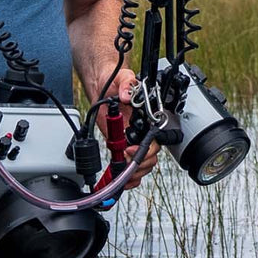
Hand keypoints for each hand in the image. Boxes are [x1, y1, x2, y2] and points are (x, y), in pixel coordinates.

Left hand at [97, 67, 158, 189]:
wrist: (101, 85)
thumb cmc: (115, 80)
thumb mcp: (122, 77)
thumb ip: (127, 83)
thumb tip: (127, 94)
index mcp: (147, 119)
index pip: (155, 139)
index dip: (146, 149)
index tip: (130, 149)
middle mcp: (142, 132)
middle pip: (151, 156)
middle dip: (139, 163)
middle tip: (125, 160)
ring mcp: (132, 141)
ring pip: (143, 165)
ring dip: (134, 172)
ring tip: (122, 173)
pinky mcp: (121, 147)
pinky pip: (131, 167)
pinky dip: (129, 178)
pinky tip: (123, 180)